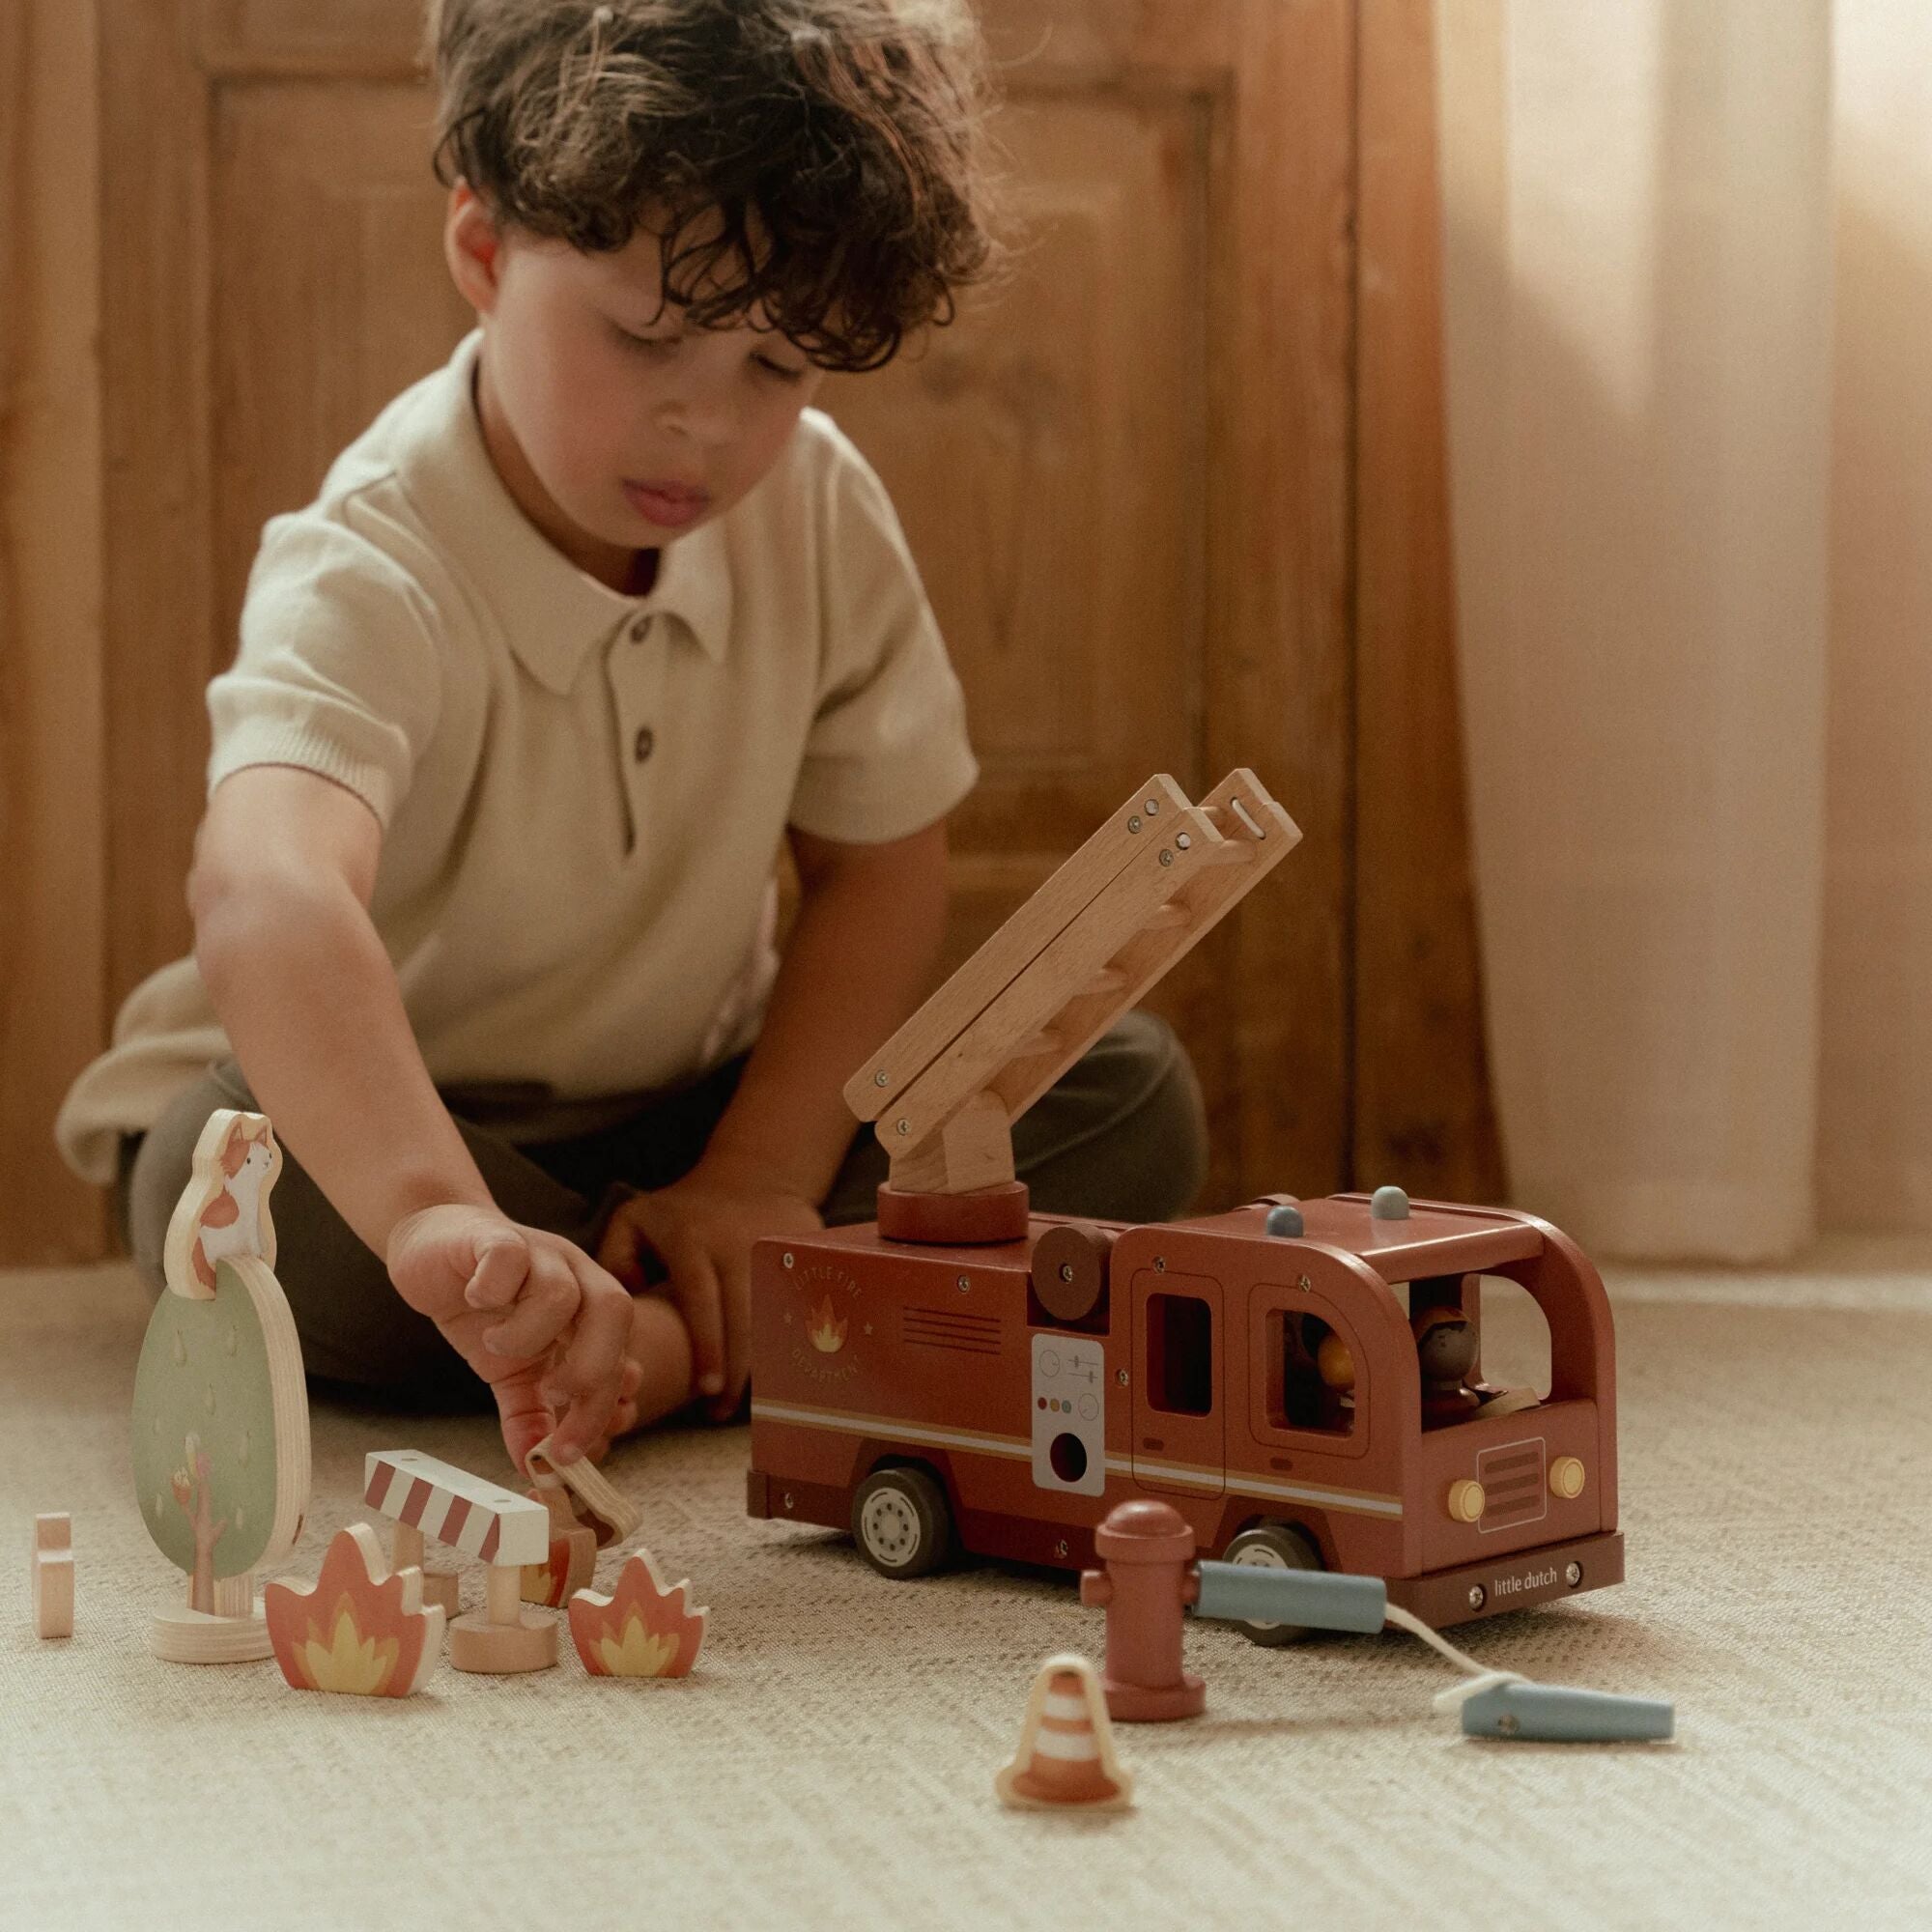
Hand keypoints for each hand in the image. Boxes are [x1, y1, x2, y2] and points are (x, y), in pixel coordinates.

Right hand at [386, 1202, 633, 1470]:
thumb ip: (526, 1414)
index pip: (618, 1359)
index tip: (569, 1453)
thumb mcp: (507, 1369)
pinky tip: (474, 1301)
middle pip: (615, 1313)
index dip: (601, 1409)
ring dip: (529, 1335)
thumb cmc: (482, 1306)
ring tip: (495, 1345)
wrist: (434, 1241)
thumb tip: (534, 1467)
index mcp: (588, 1311)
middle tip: (547, 1398)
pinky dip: (492, 1288)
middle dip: (588, 1371)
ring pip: (562, 1293)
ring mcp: (537, 1254)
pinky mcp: (493, 1238)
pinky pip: (508, 1258)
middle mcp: (574, 1276)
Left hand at [597, 1157, 822, 1419]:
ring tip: (739, 1401)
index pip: (702, 1302)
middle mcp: (737, 1246)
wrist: (756, 1170)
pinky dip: (785, 1342)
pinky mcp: (803, 1253)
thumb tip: (620, 1307)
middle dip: (735, 1370)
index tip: (705, 1391)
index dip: (707, 1349)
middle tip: (719, 1410)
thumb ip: (614, 1261)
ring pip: (774, 1318)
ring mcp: (776, 1249)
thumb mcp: (636, 1220)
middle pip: (743, 1318)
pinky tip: (769, 1371)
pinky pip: (797, 1307)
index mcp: (694, 1241)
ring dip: (759, 1363)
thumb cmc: (685, 1208)